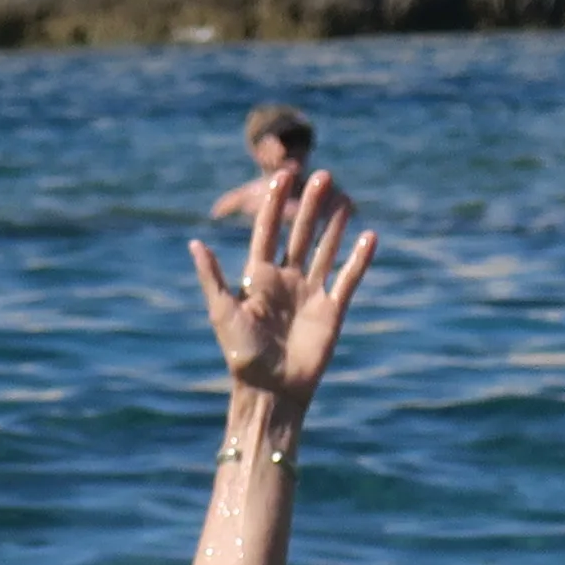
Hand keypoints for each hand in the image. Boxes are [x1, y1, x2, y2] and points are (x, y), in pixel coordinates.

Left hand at [188, 164, 373, 407]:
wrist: (271, 390)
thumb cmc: (241, 354)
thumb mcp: (222, 313)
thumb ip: (213, 277)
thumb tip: (194, 242)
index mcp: (257, 277)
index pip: (268, 232)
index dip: (275, 204)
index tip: (283, 176)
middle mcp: (285, 280)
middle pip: (300, 234)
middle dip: (310, 206)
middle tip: (323, 175)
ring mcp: (310, 293)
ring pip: (325, 251)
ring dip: (334, 226)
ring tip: (345, 199)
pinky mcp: (332, 310)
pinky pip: (348, 279)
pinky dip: (359, 259)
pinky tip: (369, 237)